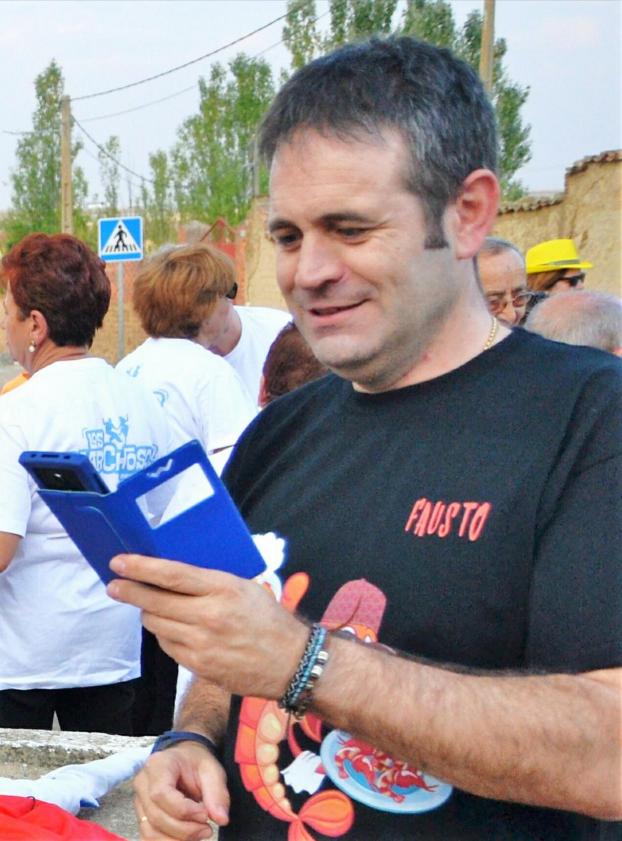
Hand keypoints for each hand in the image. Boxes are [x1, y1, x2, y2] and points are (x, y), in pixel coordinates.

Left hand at [107, 553, 308, 698]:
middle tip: (114, 584)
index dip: (141, 568)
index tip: (119, 562)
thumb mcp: (244, 587)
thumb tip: (172, 575)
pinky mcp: (198, 665)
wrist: (290, 662)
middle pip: (154, 602)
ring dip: (147, 613)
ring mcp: (201, 644)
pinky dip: (164, 633)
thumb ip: (210, 582)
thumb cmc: (268, 619)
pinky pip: (167, 645)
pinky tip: (169, 626)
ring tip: (148, 605)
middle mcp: (209, 616)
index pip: (172, 575)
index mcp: (223, 589)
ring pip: (156, 624)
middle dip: (129, 591)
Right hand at [135, 742, 227, 840]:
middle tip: (207, 829)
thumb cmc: (196, 763)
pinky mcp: (141, 816)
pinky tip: (187, 839)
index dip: (184, 811)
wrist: (184, 760)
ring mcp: (139, 801)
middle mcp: (142, 783)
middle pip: (156, 816)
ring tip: (199, 834)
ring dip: (177, 840)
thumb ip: (218, 793)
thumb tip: (221, 819)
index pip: (161, 794)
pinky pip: (148, 838)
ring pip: (150, 831)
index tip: (205, 815)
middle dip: (184, 830)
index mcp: (158, 765)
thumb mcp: (212, 770)